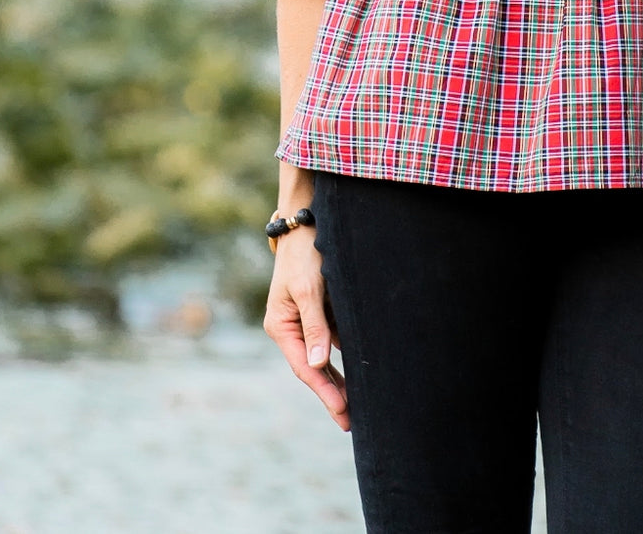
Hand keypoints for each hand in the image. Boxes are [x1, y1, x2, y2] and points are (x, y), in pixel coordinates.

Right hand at [263, 229, 349, 430]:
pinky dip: (345, 355)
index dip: (324, 390)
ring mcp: (306, 321)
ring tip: (359, 404)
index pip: (305, 367)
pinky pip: (333, 339)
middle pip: (313, 368)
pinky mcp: (320, 311)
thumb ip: (315, 326)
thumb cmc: (305, 253)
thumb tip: (318, 364)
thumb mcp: (308, 289)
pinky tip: (360, 370)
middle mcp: (291, 328)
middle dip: (332, 393)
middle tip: (351, 421)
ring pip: (324, 357)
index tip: (342, 410)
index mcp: (281, 326)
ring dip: (339, 378)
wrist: (306, 222)